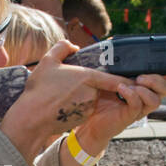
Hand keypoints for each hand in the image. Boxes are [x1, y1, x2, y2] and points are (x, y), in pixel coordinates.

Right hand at [0, 40, 131, 157]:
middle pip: (99, 88)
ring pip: (91, 99)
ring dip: (83, 96)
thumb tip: (73, 46)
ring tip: (61, 95)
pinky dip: (77, 107)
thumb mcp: (47, 61)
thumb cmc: (39, 90)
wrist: (31, 118)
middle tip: (69, 85)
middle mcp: (92, 93)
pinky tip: (62, 105)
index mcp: (87, 77)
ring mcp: (88, 108)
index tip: (134, 80)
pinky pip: (84, 110)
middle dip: (90, 86)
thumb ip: (62, 47)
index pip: (114, 79)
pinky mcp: (82, 118)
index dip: (125, 80)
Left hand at [75, 73, 165, 145]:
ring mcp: (140, 108)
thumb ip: (121, 66)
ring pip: (156, 100)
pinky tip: (121, 89)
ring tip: (129, 85)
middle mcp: (146, 97)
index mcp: (146, 86)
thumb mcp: (113, 75)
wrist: (89, 118)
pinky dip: (131, 94)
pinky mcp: (130, 116)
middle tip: (141, 77)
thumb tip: (123, 48)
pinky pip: (138, 104)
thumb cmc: (102, 95)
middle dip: (158, 80)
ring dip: (144, 89)